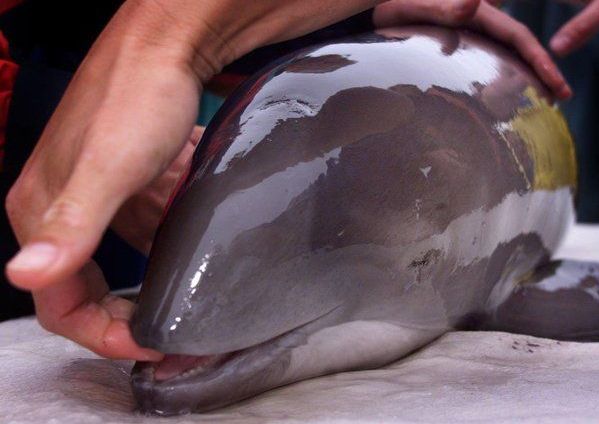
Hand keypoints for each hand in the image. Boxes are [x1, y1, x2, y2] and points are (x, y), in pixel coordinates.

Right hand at [5, 0, 395, 359]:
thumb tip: (23, 274)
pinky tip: (188, 245)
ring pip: (121, 263)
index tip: (150, 345)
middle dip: (126, 317)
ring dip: (152, 282)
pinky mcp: (128, 186)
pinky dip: (165, 244)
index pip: (58, 302)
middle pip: (86, 289)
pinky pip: (144, 231)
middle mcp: (62, 209)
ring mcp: (98, 197)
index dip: (101, 334)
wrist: (169, 47)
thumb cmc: (138, 98)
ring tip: (188, 295)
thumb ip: (71, 226)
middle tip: (168, 335)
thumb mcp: (108, 167)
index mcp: (41, 213)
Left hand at [374, 0, 571, 98]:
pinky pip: (484, 65)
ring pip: (504, 58)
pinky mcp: (456, 49)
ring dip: (525, 78)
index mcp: (475, 14)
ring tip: (544, 101)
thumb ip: (441, 6)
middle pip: (518, 49)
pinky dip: (499, 80)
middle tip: (563, 98)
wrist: (371, 13)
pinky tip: (503, 99)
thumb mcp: (414, 6)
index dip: (540, 60)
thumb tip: (473, 3)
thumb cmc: (391, 7)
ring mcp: (468, 38)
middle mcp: (477, 25)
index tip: (557, 84)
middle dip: (543, 72)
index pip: (517, 37)